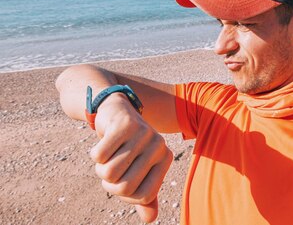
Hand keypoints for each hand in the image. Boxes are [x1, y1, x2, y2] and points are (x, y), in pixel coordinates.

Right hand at [89, 94, 172, 222]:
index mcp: (165, 158)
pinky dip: (95, 153)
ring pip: (109, 172)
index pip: (145, 196)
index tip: (125, 179)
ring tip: (108, 155)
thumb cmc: (127, 146)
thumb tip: (151, 220)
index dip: (127, 195)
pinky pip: (99, 155)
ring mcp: (143, 133)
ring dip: (100, 168)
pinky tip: (103, 141)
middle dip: (110, 184)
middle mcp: (159, 145)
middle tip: (111, 168)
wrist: (115, 111)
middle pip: (125, 187)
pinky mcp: (124, 123)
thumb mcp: (138, 168)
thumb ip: (144, 194)